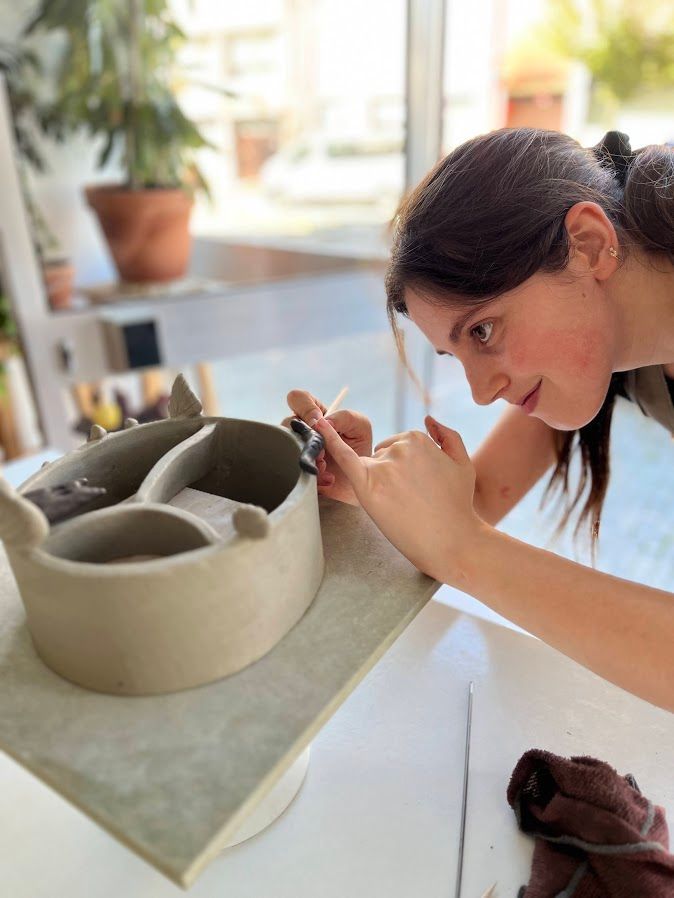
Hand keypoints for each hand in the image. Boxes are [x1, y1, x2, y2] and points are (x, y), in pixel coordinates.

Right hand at [283, 390, 371, 504]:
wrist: (360, 482)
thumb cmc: (359, 450)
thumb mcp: (361, 428)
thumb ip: (346, 417)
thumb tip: (324, 421)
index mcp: (313, 415)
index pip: (297, 398)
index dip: (305, 407)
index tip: (319, 421)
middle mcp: (300, 431)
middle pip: (286, 422)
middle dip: (307, 436)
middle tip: (323, 448)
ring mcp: (294, 450)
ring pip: (287, 446)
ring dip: (308, 456)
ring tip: (326, 466)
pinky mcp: (295, 472)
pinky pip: (292, 471)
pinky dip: (312, 475)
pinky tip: (328, 479)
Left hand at [313, 413, 485, 584]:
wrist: (451, 542)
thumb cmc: (457, 507)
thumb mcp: (463, 464)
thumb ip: (448, 437)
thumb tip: (427, 418)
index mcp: (418, 438)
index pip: (398, 446)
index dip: (404, 469)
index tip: (414, 488)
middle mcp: (399, 447)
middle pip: (382, 455)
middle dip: (390, 474)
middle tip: (409, 500)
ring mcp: (382, 465)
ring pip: (369, 467)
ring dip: (377, 482)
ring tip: (401, 507)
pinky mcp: (367, 485)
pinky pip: (344, 458)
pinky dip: (329, 440)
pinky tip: (318, 426)